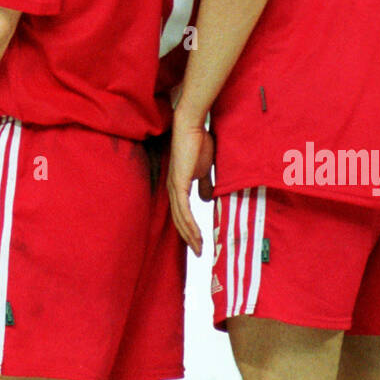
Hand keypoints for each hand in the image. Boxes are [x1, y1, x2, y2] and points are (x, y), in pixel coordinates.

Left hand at [167, 117, 214, 256]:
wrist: (192, 126)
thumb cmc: (198, 143)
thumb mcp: (204, 169)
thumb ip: (205, 184)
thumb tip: (207, 199)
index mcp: (178, 186)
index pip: (181, 214)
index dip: (189, 229)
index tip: (198, 243)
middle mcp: (172, 189)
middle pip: (178, 221)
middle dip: (188, 238)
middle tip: (198, 253)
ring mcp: (174, 187)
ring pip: (180, 219)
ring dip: (190, 236)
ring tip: (199, 249)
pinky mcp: (178, 183)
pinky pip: (183, 209)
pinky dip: (190, 224)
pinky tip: (196, 235)